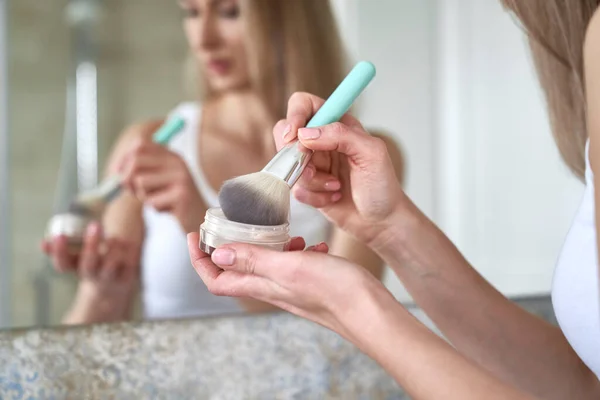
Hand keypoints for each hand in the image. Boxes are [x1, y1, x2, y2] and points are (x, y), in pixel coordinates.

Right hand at [42, 222, 138, 322]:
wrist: (114, 291)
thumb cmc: (93, 266)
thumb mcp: (76, 260)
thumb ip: (61, 251)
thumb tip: (43, 244)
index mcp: (78, 269)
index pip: (63, 264)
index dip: (59, 252)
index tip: (59, 236)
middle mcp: (93, 275)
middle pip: (89, 264)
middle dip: (91, 245)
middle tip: (95, 224)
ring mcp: (111, 277)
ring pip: (110, 267)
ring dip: (112, 250)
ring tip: (114, 236)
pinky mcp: (129, 276)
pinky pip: (130, 265)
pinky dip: (131, 252)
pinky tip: (131, 240)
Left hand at [120, 138, 204, 232]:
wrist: (200, 218)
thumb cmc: (173, 201)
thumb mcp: (158, 181)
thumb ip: (139, 172)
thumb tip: (116, 172)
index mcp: (171, 155)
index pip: (140, 145)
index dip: (124, 159)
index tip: (119, 175)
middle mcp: (177, 162)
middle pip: (136, 161)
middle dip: (126, 179)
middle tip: (132, 192)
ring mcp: (181, 177)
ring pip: (141, 182)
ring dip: (143, 196)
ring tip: (158, 201)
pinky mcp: (181, 195)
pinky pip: (151, 201)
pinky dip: (155, 208)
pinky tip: (169, 210)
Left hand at [187, 232, 387, 336]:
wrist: (370, 311)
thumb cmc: (335, 291)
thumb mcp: (289, 267)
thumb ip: (254, 260)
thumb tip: (218, 254)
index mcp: (263, 286)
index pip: (217, 279)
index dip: (200, 259)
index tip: (196, 235)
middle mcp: (273, 289)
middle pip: (238, 270)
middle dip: (230, 246)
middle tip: (234, 224)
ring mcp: (292, 287)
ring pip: (267, 265)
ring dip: (267, 246)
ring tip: (283, 233)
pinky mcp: (310, 284)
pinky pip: (294, 264)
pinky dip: (297, 251)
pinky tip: (313, 244)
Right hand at [273, 92, 404, 247]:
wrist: (381, 221)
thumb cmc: (382, 185)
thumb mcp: (371, 153)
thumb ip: (341, 135)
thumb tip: (305, 134)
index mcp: (337, 124)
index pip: (304, 104)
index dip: (295, 116)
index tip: (295, 135)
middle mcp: (321, 141)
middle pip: (286, 133)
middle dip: (297, 155)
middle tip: (314, 168)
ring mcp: (312, 164)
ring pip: (288, 164)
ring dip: (311, 180)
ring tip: (336, 186)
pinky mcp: (308, 187)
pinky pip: (294, 188)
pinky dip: (314, 196)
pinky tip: (333, 197)